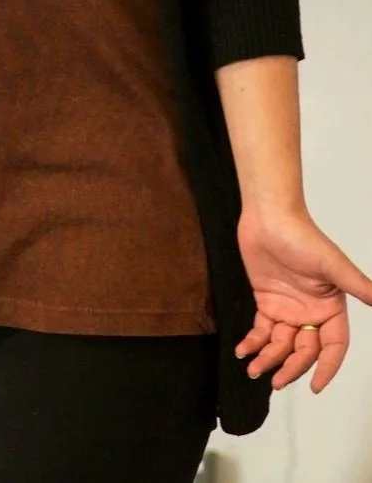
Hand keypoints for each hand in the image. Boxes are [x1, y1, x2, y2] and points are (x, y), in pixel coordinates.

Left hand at [236, 207, 371, 391]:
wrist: (268, 216)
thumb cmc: (303, 236)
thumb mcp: (332, 264)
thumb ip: (358, 287)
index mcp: (330, 307)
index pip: (333, 346)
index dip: (326, 367)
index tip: (315, 386)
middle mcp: (311, 312)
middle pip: (304, 351)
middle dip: (291, 368)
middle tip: (276, 381)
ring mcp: (288, 308)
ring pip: (281, 344)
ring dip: (268, 359)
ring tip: (254, 370)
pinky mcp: (267, 301)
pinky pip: (261, 330)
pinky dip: (253, 342)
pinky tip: (243, 351)